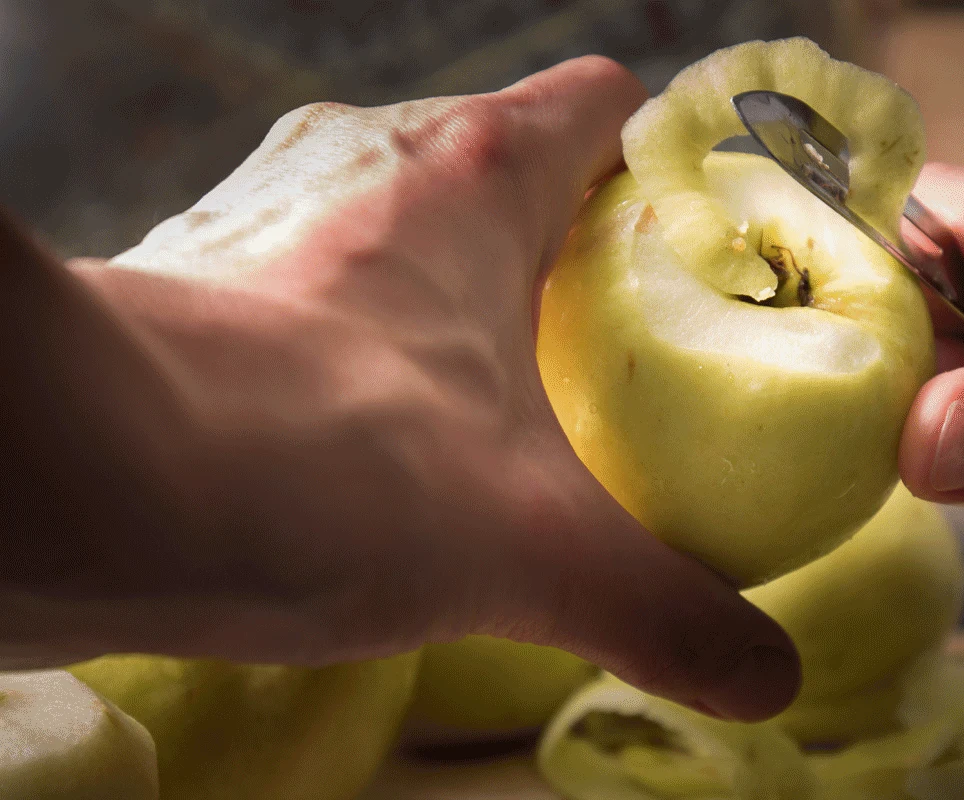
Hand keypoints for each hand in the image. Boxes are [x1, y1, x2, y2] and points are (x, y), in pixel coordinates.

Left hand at [0, 57, 798, 720]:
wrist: (76, 485)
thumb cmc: (328, 465)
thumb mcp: (534, 551)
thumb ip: (666, 611)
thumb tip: (768, 678)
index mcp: (476, 179)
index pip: (603, 106)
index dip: (667, 165)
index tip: (704, 251)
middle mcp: (375, 170)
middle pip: (514, 174)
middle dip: (577, 254)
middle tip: (631, 354)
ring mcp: (282, 224)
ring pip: (416, 234)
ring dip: (471, 305)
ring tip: (522, 404)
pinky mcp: (216, 294)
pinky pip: (337, 298)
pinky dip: (381, 349)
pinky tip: (393, 441)